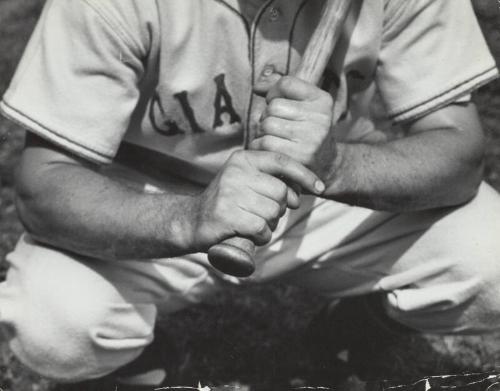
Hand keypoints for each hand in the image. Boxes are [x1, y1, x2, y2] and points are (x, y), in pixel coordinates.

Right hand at [191, 150, 324, 249]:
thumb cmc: (228, 203)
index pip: (281, 161)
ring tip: (256, 225)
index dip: (304, 175)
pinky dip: (262, 236)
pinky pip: (261, 227)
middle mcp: (236, 172)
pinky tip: (253, 235)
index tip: (320, 187)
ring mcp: (229, 193)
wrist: (192, 221)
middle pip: (280, 192)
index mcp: (243, 159)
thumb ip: (269, 179)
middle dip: (281, 209)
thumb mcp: (245, 181)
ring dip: (271, 225)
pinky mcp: (226, 215)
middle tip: (267, 215)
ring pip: (272, 212)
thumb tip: (302, 189)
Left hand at [250, 76, 336, 181]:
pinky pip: (264, 143)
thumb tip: (257, 87)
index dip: (273, 93)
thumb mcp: (300, 105)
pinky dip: (259, 146)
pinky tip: (270, 150)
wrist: (322, 164)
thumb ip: (278, 90)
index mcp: (322, 100)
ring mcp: (312, 139)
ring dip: (262, 132)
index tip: (278, 105)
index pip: (286, 83)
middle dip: (267, 116)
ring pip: (267, 124)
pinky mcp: (299, 157)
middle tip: (277, 127)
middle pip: (274, 106)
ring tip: (274, 138)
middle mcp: (321, 118)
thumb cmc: (304, 130)